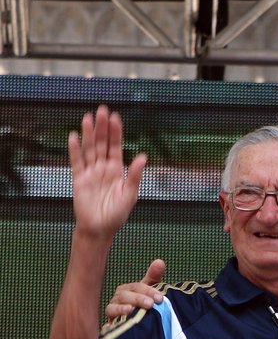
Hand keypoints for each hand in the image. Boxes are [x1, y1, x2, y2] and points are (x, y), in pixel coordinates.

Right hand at [69, 105, 145, 239]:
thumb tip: (143, 157)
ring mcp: (91, 172)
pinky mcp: (79, 179)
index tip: (116, 118)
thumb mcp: (130, 195)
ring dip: (89, 133)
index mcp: (117, 170)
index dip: (116, 132)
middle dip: (102, 127)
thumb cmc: (116, 215)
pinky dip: (74, 149)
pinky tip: (74, 137)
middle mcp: (104, 168)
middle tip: (102, 110)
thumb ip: (135, 175)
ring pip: (89, 149)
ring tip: (88, 118)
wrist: (99, 229)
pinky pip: (76, 162)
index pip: (116, 146)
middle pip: (102, 143)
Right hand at [105, 258, 165, 321]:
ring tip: (130, 310)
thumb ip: (154, 276)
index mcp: (127, 289)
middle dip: (138, 299)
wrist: (137, 320)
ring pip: (112, 308)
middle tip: (150, 304)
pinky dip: (108, 325)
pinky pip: (106, 325)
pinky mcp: (109, 325)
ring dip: (121, 309)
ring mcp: (112, 311)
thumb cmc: (143, 301)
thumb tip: (160, 261)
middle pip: (125, 296)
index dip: (148, 291)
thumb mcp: (149, 289)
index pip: (137, 287)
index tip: (160, 298)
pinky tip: (111, 326)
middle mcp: (118, 298)